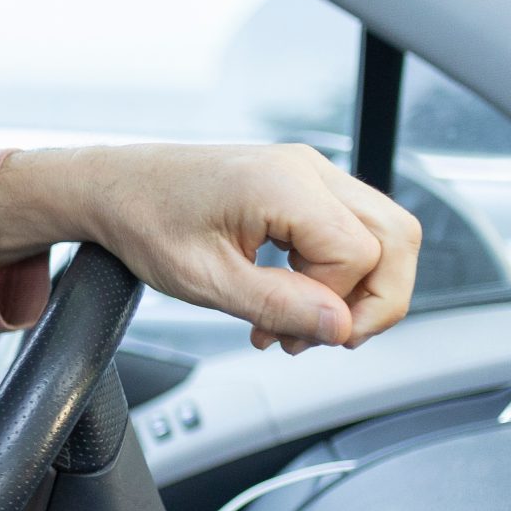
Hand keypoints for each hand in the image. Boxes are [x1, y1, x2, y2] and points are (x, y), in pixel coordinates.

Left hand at [0, 143, 423, 353]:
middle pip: (398, 237)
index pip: (360, 255)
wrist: (113, 188)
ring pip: (383, 234)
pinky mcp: (300, 187)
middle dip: (374, 301)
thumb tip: (339, 327)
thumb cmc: (144, 221)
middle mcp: (308, 170)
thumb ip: (277, 304)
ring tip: (296, 327)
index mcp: (286, 184)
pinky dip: (332, 274)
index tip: (285, 331)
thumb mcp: (204, 280)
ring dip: (353, 292)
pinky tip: (288, 303)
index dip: (333, 304)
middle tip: (321, 340)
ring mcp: (308, 174)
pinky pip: (348, 231)